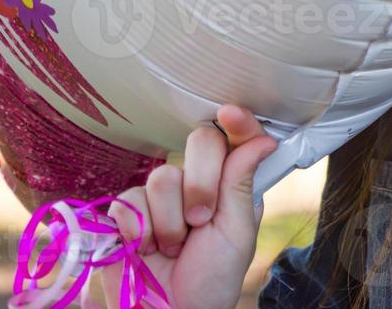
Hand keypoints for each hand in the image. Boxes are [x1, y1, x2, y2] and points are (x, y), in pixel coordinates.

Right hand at [102, 105, 277, 308]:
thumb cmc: (212, 278)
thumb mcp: (237, 233)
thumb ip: (242, 184)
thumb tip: (264, 138)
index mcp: (232, 184)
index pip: (236, 139)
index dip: (237, 122)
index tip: (231, 113)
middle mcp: (197, 182)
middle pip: (199, 143)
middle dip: (201, 185)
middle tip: (200, 222)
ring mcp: (160, 196)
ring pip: (163, 176)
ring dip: (169, 222)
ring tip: (173, 248)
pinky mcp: (127, 211)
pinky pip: (128, 200)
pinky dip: (140, 230)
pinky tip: (145, 248)